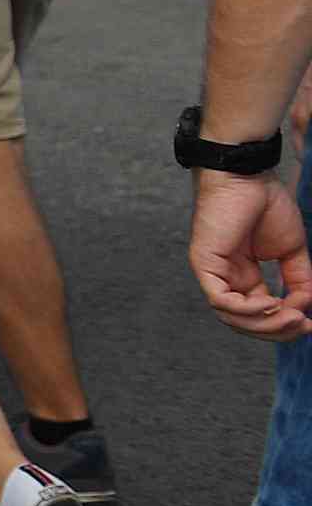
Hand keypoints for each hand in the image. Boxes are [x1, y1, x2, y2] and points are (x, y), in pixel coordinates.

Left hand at [190, 171, 311, 337]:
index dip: (283, 325)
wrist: (249, 176)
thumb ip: (298, 279)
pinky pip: (220, 300)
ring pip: (231, 316)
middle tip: (303, 325)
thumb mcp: (291, 250)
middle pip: (244, 321)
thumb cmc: (266, 204)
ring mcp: (212, 271)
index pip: (259, 314)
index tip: (310, 324)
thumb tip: (305, 307)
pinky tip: (270, 303)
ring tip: (293, 316)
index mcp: (243, 276)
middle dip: (276, 329)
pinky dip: (246, 309)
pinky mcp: (203, 263)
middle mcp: (225, 278)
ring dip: (266, 322)